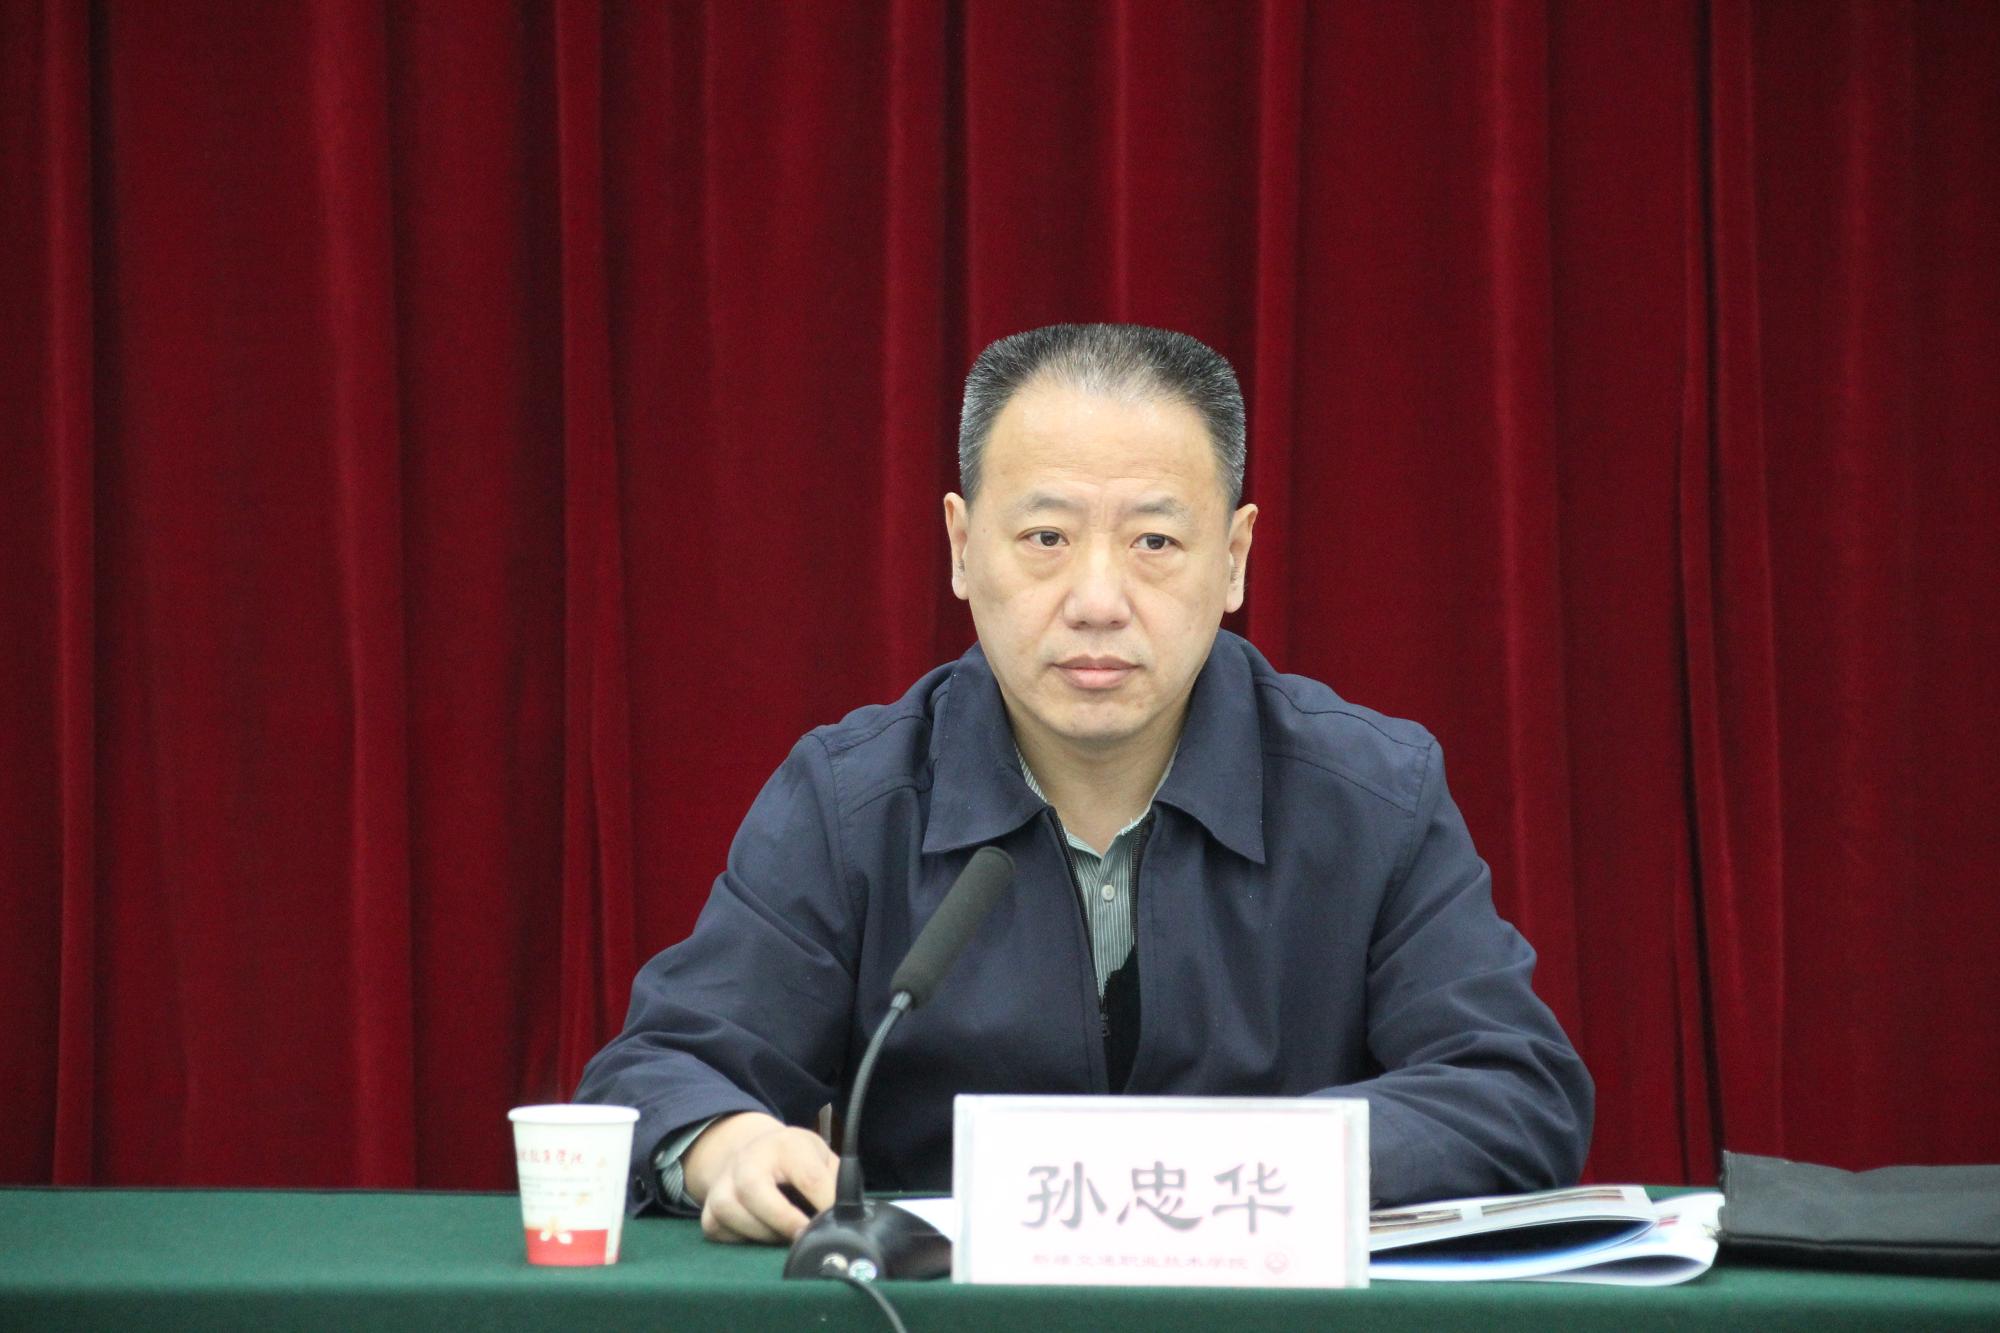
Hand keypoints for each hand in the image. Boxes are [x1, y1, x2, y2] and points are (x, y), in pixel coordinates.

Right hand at [681, 1110, 837, 1243]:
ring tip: (783, 1236)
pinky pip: (718, 1230)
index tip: (835, 1224)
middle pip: (754, 1189)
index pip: (809, 1177)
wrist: (750, 1150)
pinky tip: (758, 1234)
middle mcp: (748, 1159)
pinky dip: (740, 1239)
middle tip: (804, 1237)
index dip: (825, 1205)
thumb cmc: (794, 1159)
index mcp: (786, 1145)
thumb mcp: (820, 1157)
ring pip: (731, 1213)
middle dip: (783, 1220)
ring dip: (763, 1234)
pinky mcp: (708, 1208)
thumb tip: (850, 1213)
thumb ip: (838, 1181)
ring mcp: (723, 1183)